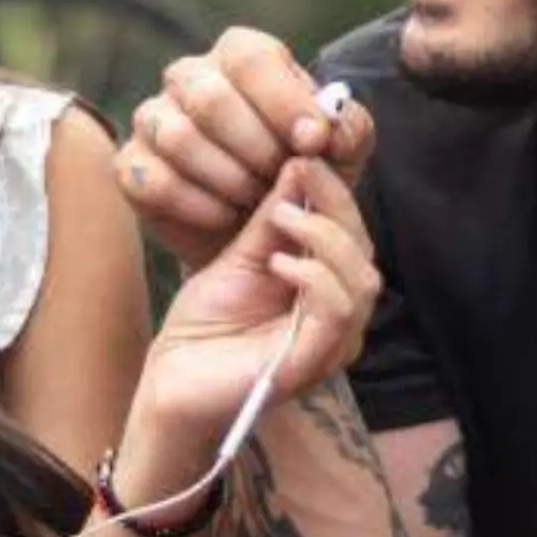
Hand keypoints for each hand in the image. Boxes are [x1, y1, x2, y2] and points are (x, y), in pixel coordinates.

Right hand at [116, 27, 375, 269]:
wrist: (257, 229)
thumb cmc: (299, 174)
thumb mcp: (339, 153)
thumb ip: (348, 131)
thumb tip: (332, 125)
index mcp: (241, 55)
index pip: (251, 59)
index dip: (284, 101)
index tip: (314, 142)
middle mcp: (189, 77)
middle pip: (209, 98)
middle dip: (256, 148)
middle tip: (282, 179)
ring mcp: (152, 118)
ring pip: (178, 138)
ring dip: (229, 179)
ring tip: (257, 201)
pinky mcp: (131, 165)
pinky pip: (153, 180)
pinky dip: (196, 205)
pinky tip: (224, 216)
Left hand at [137, 157, 381, 440]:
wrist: (173, 381)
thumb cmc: (207, 323)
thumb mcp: (240, 256)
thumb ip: (271, 219)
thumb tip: (299, 164)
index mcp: (326, 287)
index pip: (352, 231)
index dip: (335, 190)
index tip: (305, 155)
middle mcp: (339, 316)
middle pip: (363, 251)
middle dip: (334, 206)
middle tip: (297, 177)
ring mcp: (331, 343)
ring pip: (361, 281)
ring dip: (325, 239)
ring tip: (282, 220)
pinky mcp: (312, 363)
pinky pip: (337, 314)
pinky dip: (315, 278)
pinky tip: (281, 262)